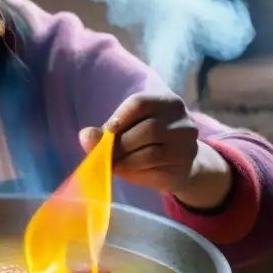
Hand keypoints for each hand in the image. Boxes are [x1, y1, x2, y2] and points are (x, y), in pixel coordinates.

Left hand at [79, 93, 232, 208]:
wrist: (181, 166)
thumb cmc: (148, 144)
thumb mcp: (127, 133)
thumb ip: (106, 133)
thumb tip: (85, 135)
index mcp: (168, 103)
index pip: (140, 103)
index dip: (119, 117)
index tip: (106, 130)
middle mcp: (182, 122)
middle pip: (147, 129)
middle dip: (120, 143)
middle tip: (105, 153)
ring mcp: (186, 145)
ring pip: (151, 152)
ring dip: (125, 159)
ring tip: (113, 162)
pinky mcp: (184, 166)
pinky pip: (154, 168)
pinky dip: (133, 170)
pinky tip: (125, 170)